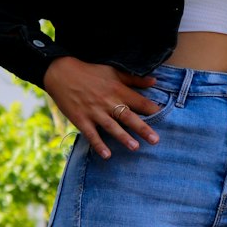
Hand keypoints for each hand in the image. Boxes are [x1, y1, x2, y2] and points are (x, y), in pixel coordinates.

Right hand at [43, 57, 161, 158]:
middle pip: (128, 116)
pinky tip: (107, 155)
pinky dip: (99, 144)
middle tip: (155, 140)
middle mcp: (107, 101)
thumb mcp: (113, 71)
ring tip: (135, 147)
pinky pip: (91, 134)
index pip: (138, 101)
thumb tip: (155, 81)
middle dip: (142, 128)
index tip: (164, 117)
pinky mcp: (81, 119)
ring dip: (123, 137)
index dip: (151, 109)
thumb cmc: (91, 72)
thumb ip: (134, 79)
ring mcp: (94, 111)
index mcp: (117, 89)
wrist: (62, 73)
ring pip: (112, 126)